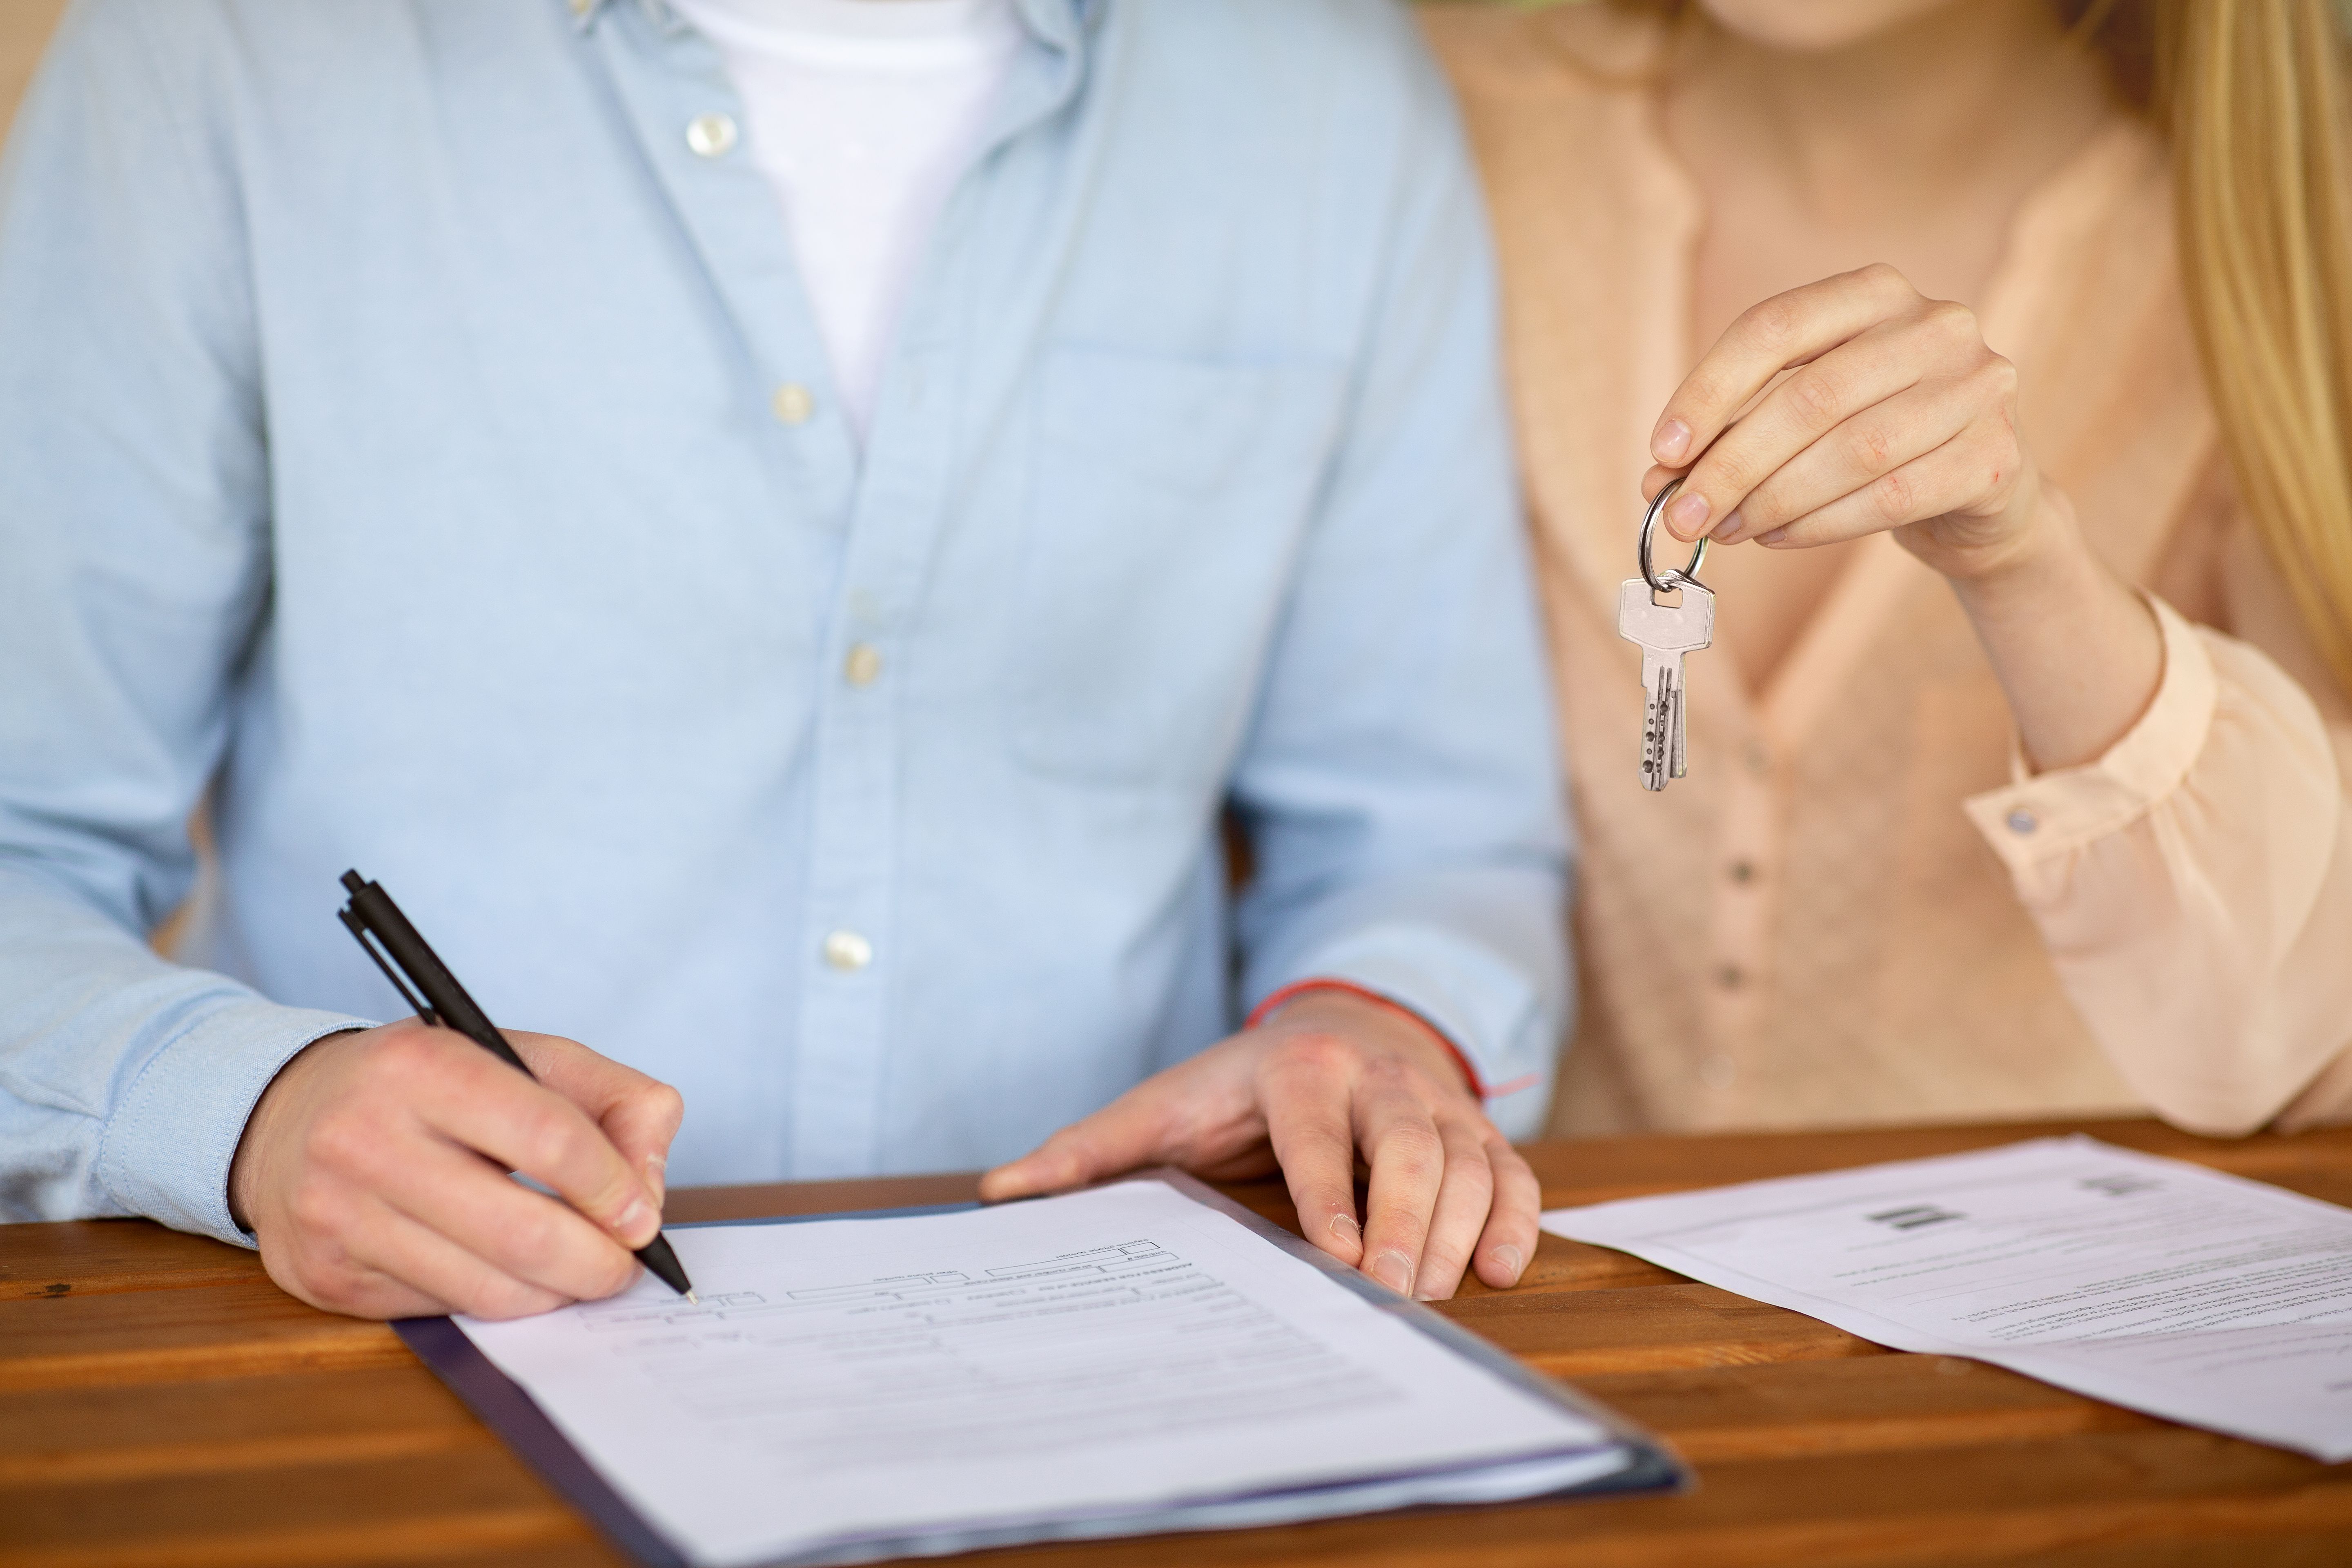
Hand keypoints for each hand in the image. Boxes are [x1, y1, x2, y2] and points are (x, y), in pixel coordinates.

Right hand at [228, 1020, 683, 1319]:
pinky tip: (503, 1272)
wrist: (287, 1116)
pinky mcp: (324, 1275)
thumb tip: (648, 1192)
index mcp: (423, 1066)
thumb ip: (614, 1101)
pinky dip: (493, 1301)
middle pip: (520, 1231)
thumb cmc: (431, 1086)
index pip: (547, 1136)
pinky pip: (441, 1309)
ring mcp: (336, 1213)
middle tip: (624, 1267)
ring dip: (552, 1293)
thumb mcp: (525, 1057)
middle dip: (596, 1263)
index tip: (642, 1216)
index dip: (612, 1186)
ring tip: (574, 1273)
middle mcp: (365, 1138)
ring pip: (484, 1289)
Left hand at [978, 990, 1538, 1299]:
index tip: (1338, 1252)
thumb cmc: (1237, 1085)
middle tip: (1394, 1291)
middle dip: (1408, 1218)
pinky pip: (1514, 1172)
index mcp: (1298, 1069)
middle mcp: (1377, 1078)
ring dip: (1464, 1227)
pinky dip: (1517, 1219)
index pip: (1318, 1132)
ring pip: (1470, 1159)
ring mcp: (1436, 1103)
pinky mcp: (1477, 1128)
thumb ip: (1089, 1150)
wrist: (1338, 1021)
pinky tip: (1503, 1270)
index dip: (1329, 1191)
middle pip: (1410, 1145)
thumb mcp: (1163, 1104)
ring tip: (1445, 1292)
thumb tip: (999, 1192)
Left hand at [1644, 263, 2054, 581]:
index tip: (1662, 451)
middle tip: (1681, 516)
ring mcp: (1977, 387)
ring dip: (1771, 501)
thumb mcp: (1803, 416)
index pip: (1774, 326)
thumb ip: (1734, 432)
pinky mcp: (1994, 456)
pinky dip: (1819, 525)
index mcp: (1876, 293)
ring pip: (1852, 451)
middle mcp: (1937, 325)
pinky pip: (1890, 497)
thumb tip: (1658, 479)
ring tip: (1725, 530)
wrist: (1979, 492)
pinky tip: (1778, 537)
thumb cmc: (1872, 438)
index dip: (1708, 390)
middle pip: (1809, 397)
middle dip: (1731, 465)